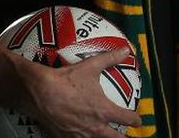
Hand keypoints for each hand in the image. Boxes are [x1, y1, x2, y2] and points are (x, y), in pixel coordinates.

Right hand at [20, 47, 141, 137]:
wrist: (40, 93)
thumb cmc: (67, 80)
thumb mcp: (90, 66)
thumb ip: (110, 58)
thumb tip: (125, 50)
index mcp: (104, 111)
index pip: (127, 118)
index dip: (135, 120)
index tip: (138, 120)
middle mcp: (94, 127)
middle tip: (126, 137)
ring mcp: (78, 135)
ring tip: (105, 137)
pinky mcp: (64, 137)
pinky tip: (82, 137)